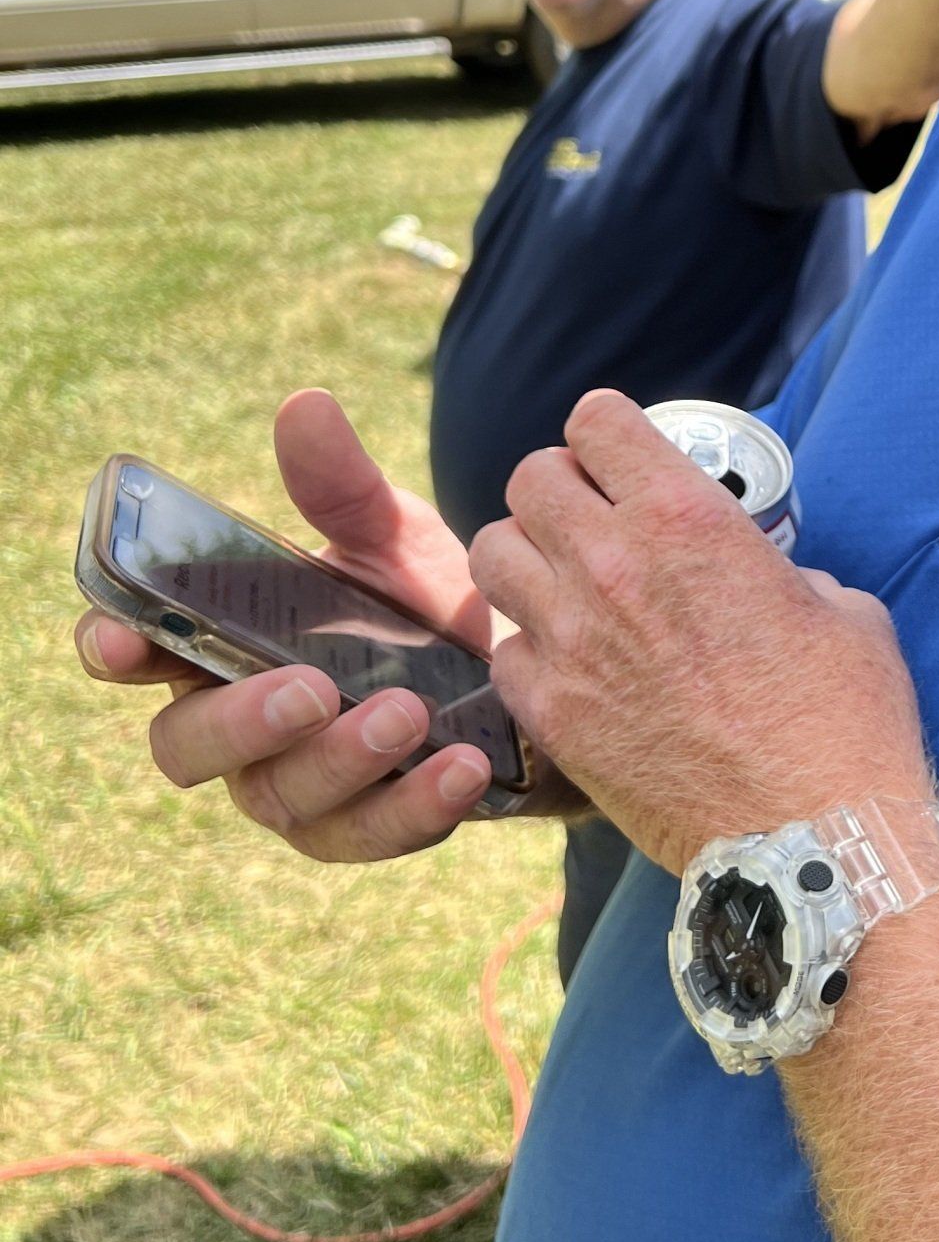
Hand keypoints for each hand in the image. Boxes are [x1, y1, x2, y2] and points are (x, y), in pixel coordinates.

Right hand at [77, 391, 499, 861]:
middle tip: (309, 689)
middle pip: (187, 746)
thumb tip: (305, 405)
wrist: (525, 672)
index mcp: (221, 642)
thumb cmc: (423, 602)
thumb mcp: (391, 538)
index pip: (135, 650)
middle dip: (241, 722)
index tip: (124, 640)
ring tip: (409, 714)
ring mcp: (296, 787)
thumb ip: (342, 487)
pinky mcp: (364, 828)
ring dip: (341, 760)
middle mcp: (240, 724)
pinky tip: (462, 766)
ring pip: (281, 797)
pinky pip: (370, 836)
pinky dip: (415, 806)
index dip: (111, 645)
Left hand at [470, 390, 934, 871]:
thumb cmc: (844, 721)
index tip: (623, 457)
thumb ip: (783, 571)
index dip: (609, 432)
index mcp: (685, 517)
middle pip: (529, 478)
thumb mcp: (841, 609)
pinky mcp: (552, 715)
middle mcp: (612, 564)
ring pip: (492, 554)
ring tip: (565, 584)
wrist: (810, 839)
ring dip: (527, 558)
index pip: (596, 421)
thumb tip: (768, 578)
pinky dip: (530, 651)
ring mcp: (571, 641)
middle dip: (561, 488)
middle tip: (594, 519)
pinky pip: (504, 652)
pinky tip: (571, 666)